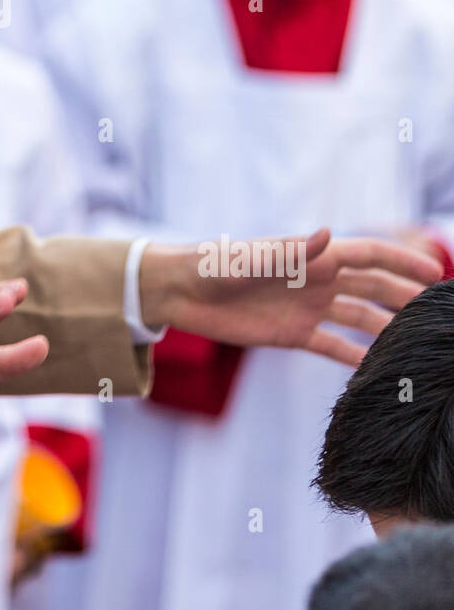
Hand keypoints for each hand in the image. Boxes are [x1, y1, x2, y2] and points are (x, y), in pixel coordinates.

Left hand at [139, 228, 440, 365]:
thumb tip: (328, 234)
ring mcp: (307, 308)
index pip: (369, 256)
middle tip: (438, 317)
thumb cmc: (213, 264)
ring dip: (388, 331)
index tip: (435, 274)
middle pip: (373, 289)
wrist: (181, 291)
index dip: (402, 263)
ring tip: (418, 349)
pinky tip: (378, 374)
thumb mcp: (251, 258)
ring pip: (360, 319)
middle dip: (406, 299)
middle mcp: (316, 281)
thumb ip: (291, 252)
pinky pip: (333, 346)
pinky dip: (356, 358)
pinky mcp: (293, 333)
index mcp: (312, 256)